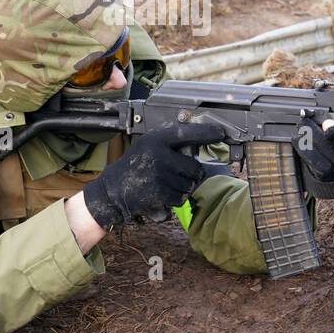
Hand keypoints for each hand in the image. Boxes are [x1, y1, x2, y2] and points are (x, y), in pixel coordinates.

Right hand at [82, 122, 226, 228]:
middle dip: (191, 174)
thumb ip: (170, 144)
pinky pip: (180, 198)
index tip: (220, 133)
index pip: (187, 133)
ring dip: (183, 188)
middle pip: (194, 168)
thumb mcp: (148, 146)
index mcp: (156, 140)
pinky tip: (161, 194)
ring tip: (166, 184)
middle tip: (178, 174)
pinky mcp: (159, 194)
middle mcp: (160, 155)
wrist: (113, 189)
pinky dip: (174, 199)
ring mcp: (160, 175)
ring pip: (189, 185)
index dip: (206, 133)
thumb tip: (199, 145)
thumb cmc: (135, 165)